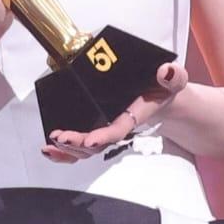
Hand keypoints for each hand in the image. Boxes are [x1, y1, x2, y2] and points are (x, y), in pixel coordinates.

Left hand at [40, 61, 188, 162]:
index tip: (90, 140)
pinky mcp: (98, 128)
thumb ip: (173, 76)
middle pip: (98, 143)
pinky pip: (82, 146)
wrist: (162, 96)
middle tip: (60, 137)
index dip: (104, 136)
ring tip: (49, 145)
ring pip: (87, 149)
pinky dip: (65, 152)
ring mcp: (107, 129)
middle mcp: (119, 125)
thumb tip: (165, 71)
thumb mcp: (174, 79)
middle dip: (78, 143)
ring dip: (67, 150)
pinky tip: (50, 149)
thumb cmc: (164, 88)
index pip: (119, 129)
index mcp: (135, 114)